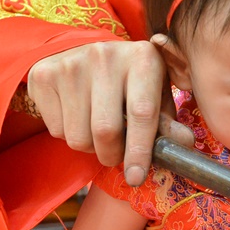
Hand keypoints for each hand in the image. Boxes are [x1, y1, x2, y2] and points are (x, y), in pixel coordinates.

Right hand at [26, 38, 192, 184]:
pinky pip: (56, 130)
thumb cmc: (127, 82)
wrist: (80, 51)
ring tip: (94, 128)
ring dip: (88, 147)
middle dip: (111, 155)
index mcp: (142, 58)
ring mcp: (71, 64)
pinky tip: (75, 114)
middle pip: (105, 130)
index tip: (136, 178)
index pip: (141, 113)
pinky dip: (67, 133)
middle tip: (114, 154)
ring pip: (77, 137)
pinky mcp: (44, 75)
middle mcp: (105, 56)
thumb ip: (166, 123)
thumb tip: (185, 144)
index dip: (139, 151)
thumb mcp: (153, 95)